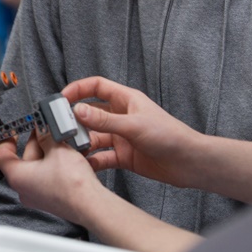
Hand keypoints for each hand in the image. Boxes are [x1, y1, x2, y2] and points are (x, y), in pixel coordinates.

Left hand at [0, 132, 103, 226]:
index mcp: (17, 177)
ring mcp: (38, 195)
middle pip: (24, 158)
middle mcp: (24, 189)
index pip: (2, 154)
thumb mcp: (57, 149)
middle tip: (48, 131)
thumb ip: (46, 135)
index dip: (7, 138)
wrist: (92, 204)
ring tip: (61, 143)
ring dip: (49, 152)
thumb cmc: (73, 185)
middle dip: (37, 142)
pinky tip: (67, 156)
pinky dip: (55, 164)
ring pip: (38, 166)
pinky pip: (48, 175)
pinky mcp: (51, 197)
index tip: (13, 130)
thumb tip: (43, 128)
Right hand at [63, 77, 203, 188]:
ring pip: (94, 137)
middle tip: (62, 129)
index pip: (96, 87)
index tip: (61, 99)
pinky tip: (85, 165)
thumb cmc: (170, 136)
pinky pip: (102, 157)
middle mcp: (121, 116)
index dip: (78, 89)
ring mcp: (122, 137)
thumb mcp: (133, 125)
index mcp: (126, 100)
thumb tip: (78, 111)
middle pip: (91, 113)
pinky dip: (93, 160)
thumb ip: (104, 120)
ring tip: (71, 149)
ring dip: (83, 143)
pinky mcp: (124, 156)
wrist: (190, 163)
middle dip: (76, 121)